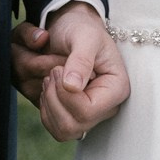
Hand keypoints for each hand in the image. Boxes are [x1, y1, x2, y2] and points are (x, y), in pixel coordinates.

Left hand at [11, 2, 130, 143]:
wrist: (72, 28)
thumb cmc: (82, 29)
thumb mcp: (85, 36)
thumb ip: (81, 59)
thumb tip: (73, 87)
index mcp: (116, 89)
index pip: (86, 111)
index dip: (65, 94)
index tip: (58, 68)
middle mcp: (105, 108)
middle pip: (72, 127)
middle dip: (53, 99)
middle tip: (52, 72)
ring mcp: (89, 116)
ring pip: (61, 131)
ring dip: (47, 103)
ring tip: (49, 78)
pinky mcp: (74, 117)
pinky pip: (53, 127)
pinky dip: (44, 107)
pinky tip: (48, 87)